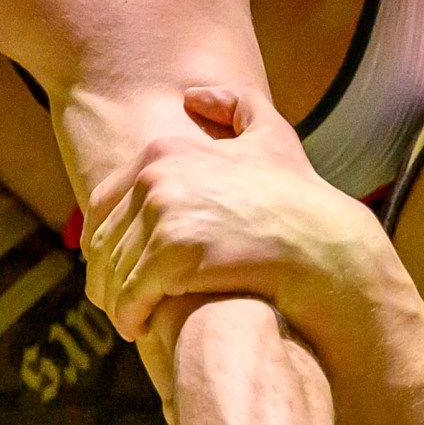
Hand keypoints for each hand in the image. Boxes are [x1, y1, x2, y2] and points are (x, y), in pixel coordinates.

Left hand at [84, 85, 381, 340]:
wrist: (322, 244)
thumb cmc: (297, 197)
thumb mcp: (271, 136)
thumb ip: (237, 105)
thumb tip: (194, 96)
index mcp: (162, 153)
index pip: (102, 204)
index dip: (104, 240)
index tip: (114, 265)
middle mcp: (156, 179)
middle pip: (103, 241)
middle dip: (105, 275)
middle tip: (117, 300)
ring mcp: (164, 217)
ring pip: (113, 272)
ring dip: (114, 301)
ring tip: (127, 319)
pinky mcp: (173, 259)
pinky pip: (130, 296)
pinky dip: (127, 316)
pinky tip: (137, 329)